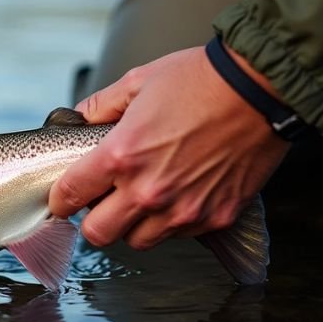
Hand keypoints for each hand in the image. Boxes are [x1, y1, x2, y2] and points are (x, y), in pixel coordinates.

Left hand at [49, 45, 289, 249]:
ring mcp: (182, 209)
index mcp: (121, 156)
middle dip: (94, 219)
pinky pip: (178, 235)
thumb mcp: (137, 82)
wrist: (262, 89)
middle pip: (98, 234)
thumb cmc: (202, 80)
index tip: (64, 198)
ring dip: (133, 224)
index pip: (69, 196)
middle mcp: (148, 190)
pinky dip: (172, 221)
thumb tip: (79, 119)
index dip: (60, 199)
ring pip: (137, 241)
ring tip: (144, 198)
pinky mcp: (214, 217)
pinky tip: (179, 194)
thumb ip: (100, 106)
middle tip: (103, 202)